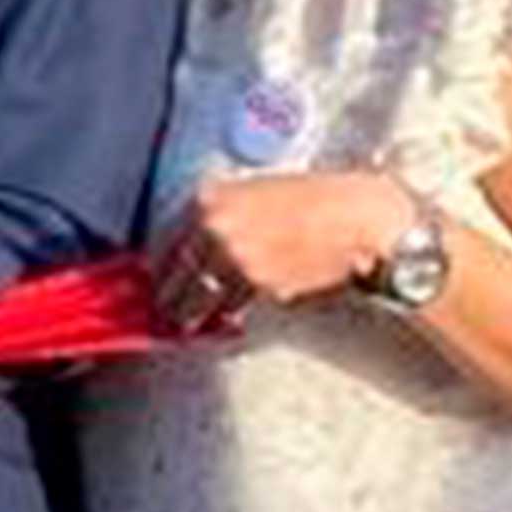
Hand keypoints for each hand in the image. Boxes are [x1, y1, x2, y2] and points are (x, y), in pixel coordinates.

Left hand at [153, 167, 420, 331]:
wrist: (355, 218)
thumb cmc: (314, 199)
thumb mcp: (254, 190)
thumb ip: (222, 213)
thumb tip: (198, 244)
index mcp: (209, 199)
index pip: (165, 238)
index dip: (160, 262)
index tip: (156, 274)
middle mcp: (214, 227)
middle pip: (176, 270)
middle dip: (168, 291)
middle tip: (163, 305)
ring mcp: (234, 257)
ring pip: (199, 294)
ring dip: (190, 310)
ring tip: (184, 320)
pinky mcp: (258, 283)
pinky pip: (231, 305)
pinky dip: (225, 316)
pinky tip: (222, 321)